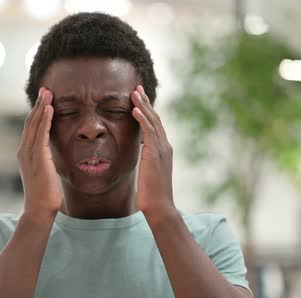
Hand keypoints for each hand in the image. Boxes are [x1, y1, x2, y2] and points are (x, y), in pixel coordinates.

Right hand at [17, 88, 61, 216]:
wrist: (40, 210)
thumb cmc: (45, 196)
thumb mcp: (45, 173)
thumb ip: (46, 162)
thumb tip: (53, 156)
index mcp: (25, 154)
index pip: (31, 128)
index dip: (37, 112)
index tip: (44, 99)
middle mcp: (24, 151)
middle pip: (30, 121)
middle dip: (38, 104)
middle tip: (45, 89)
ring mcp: (29, 154)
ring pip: (34, 124)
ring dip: (41, 107)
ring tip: (48, 92)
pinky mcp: (38, 158)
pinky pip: (41, 134)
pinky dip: (45, 120)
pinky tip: (50, 108)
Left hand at [131, 85, 174, 214]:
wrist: (160, 206)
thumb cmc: (152, 194)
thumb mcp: (148, 172)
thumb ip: (145, 160)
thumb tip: (139, 155)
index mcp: (164, 150)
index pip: (155, 125)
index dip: (147, 110)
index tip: (139, 98)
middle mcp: (165, 146)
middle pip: (155, 118)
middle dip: (145, 102)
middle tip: (137, 88)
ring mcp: (162, 149)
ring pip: (152, 121)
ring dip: (143, 105)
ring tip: (134, 92)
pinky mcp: (155, 153)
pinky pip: (149, 131)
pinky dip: (142, 118)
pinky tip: (135, 109)